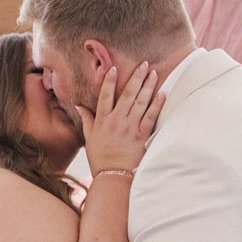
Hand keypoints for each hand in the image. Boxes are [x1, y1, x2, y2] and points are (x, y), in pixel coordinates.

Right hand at [80, 62, 164, 176]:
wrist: (113, 176)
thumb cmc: (100, 158)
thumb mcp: (89, 138)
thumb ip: (86, 120)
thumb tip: (79, 105)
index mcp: (103, 121)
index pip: (105, 95)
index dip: (109, 81)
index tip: (113, 68)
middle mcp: (117, 121)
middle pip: (127, 94)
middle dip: (136, 77)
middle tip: (144, 64)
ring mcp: (130, 128)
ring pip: (140, 102)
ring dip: (148, 86)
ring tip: (154, 74)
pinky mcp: (142, 136)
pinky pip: (151, 117)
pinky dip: (157, 105)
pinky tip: (162, 94)